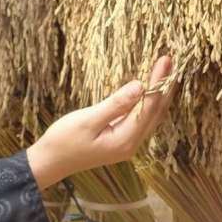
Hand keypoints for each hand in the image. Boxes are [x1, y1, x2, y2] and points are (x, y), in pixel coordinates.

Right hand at [26, 55, 175, 188]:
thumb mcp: (88, 120)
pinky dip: (149, 103)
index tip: (164, 60)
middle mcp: (131, 144)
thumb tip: (140, 86)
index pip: (149, 106)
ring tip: (166, 72)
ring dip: (159, 94)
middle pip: (156, 112)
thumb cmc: (64, 140)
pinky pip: (141, 119)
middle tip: (170, 61)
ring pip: (151, 116)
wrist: (51, 161)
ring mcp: (127, 143)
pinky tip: (149, 92)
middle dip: (164, 86)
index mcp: (125, 139)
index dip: (158, 82)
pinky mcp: (121, 140)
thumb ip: (115, 104)